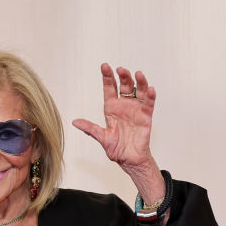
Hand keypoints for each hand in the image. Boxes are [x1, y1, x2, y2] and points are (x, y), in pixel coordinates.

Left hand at [72, 64, 163, 202]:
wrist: (129, 159)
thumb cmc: (116, 148)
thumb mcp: (101, 137)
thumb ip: (90, 128)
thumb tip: (75, 123)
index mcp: (111, 108)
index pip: (109, 88)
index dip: (107, 77)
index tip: (105, 66)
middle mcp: (124, 106)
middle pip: (125, 86)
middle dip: (123, 77)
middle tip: (121, 70)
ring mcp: (136, 109)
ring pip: (138, 91)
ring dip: (139, 82)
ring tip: (138, 74)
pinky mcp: (146, 116)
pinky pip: (149, 103)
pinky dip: (150, 96)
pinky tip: (149, 89)